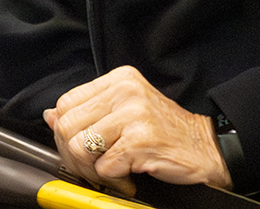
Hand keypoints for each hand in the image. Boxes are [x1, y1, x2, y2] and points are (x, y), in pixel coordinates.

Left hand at [45, 65, 230, 192]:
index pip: (66, 102)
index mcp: (118, 80)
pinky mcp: (141, 141)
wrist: (210, 149)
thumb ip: (90, 110)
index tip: (77, 146)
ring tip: (108, 172)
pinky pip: (104, 166)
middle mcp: (124, 92)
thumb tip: (50, 116)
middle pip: (66, 125)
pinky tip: (127, 177)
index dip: (63, 130)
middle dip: (72, 154)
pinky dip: (112, 179)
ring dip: (90, 169)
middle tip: (91, 166)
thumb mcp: (126, 111)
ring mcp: (133, 116)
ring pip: (80, 146)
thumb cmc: (166, 132)